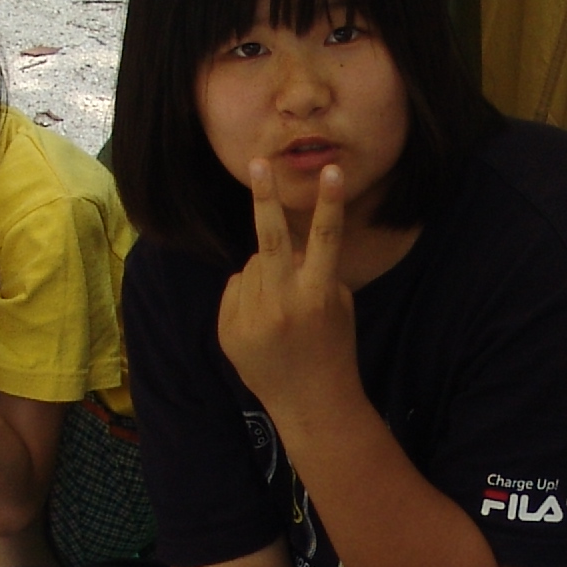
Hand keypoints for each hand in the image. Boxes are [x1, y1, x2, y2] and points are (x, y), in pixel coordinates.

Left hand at [216, 159, 357, 413]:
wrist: (311, 403)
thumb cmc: (333, 348)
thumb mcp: (337, 305)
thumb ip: (314, 271)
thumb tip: (285, 247)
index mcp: (317, 296)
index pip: (324, 239)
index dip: (329, 203)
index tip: (332, 170)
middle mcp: (283, 305)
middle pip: (269, 239)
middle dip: (265, 197)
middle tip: (258, 163)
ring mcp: (252, 319)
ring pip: (252, 264)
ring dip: (265, 272)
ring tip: (281, 310)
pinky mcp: (230, 331)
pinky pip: (236, 288)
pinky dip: (248, 295)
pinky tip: (263, 323)